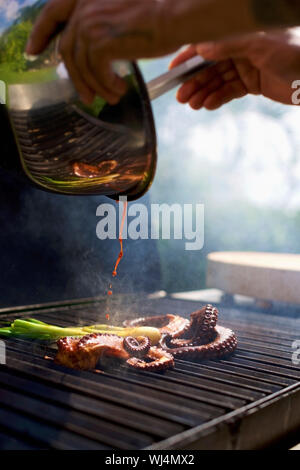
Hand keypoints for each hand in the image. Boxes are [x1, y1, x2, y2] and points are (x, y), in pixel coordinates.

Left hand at [26, 0, 171, 104]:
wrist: (174, 15)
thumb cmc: (157, 15)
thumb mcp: (120, 15)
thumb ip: (101, 27)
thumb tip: (93, 55)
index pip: (53, 13)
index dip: (40, 33)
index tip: (32, 51)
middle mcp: (84, 7)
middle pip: (67, 49)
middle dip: (75, 77)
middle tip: (86, 97)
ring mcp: (91, 23)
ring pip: (82, 65)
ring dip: (96, 86)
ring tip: (111, 97)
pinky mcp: (101, 42)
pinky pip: (96, 72)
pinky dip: (106, 85)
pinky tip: (119, 89)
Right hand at [170, 29, 299, 109]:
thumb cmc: (295, 50)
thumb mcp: (261, 44)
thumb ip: (230, 45)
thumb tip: (201, 48)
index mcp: (240, 34)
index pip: (208, 44)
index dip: (189, 57)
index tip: (173, 70)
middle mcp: (240, 49)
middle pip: (210, 66)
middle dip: (194, 81)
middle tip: (181, 97)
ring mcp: (245, 66)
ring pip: (217, 81)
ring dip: (203, 92)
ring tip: (192, 104)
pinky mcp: (252, 83)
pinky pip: (230, 91)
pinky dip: (218, 98)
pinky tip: (208, 105)